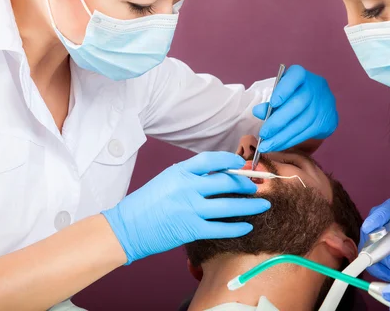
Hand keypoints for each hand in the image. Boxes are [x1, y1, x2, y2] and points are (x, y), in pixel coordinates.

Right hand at [101, 152, 270, 263]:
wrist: (127, 227)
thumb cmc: (146, 203)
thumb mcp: (166, 180)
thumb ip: (190, 176)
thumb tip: (218, 174)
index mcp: (180, 172)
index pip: (211, 160)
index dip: (230, 161)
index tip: (241, 164)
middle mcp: (187, 188)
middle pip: (225, 182)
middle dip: (245, 184)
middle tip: (255, 186)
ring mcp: (190, 209)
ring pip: (229, 206)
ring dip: (249, 206)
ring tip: (262, 205)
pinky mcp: (191, 229)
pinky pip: (221, 228)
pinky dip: (237, 228)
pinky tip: (247, 226)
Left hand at [253, 65, 337, 151]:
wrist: (321, 103)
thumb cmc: (294, 95)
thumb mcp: (282, 93)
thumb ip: (271, 101)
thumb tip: (258, 111)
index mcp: (300, 75)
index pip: (295, 76)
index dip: (284, 90)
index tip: (273, 103)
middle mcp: (315, 87)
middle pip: (298, 104)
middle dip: (278, 122)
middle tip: (263, 134)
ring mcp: (323, 105)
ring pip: (301, 123)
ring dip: (282, 137)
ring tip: (266, 146)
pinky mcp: (325, 121)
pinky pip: (306, 133)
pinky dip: (290, 141)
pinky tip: (278, 145)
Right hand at [361, 198, 389, 280]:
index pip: (385, 210)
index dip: (376, 217)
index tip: (369, 228)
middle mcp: (382, 223)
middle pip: (371, 230)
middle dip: (382, 250)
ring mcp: (373, 238)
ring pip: (367, 248)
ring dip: (384, 263)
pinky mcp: (369, 253)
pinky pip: (369, 261)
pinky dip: (380, 271)